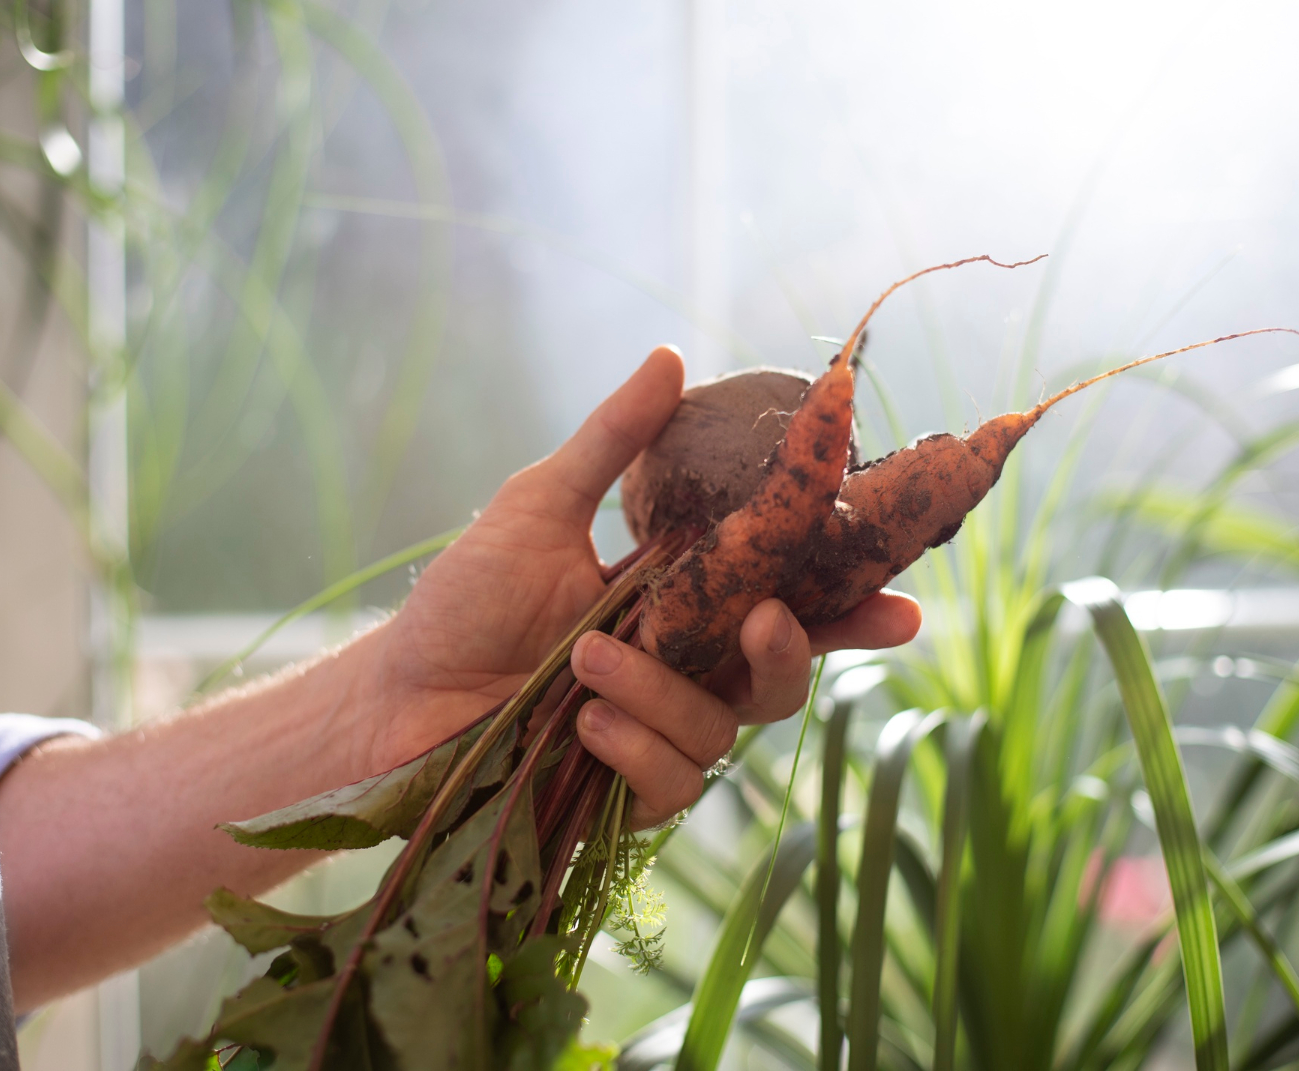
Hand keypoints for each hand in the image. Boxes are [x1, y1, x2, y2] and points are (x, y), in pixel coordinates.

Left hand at [363, 346, 920, 827]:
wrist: (395, 694)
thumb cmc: (465, 599)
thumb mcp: (539, 506)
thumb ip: (611, 442)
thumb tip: (671, 357)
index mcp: (680, 605)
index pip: (782, 604)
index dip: (848, 608)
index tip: (903, 601)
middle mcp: (682, 671)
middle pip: (779, 678)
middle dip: (790, 651)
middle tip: (763, 620)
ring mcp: (656, 734)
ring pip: (722, 731)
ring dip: (658, 693)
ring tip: (582, 663)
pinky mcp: (622, 792)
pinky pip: (673, 784)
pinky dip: (633, 750)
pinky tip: (581, 726)